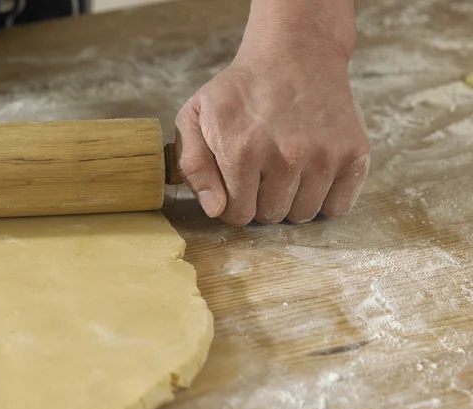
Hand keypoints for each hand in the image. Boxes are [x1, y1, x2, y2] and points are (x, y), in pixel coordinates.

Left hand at [174, 7, 369, 225]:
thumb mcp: (195, 117)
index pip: (237, 215)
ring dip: (292, 201)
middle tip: (263, 171)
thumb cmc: (240, 90)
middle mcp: (286, 156)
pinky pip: (338, 207)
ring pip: (303, 215)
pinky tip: (312, 175)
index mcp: (242, 150)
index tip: (238, 184)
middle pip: (270, 217)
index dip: (234, 204)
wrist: (295, 53)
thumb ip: (193, 166)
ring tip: (286, 170)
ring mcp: (324, 155)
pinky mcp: (354, 153)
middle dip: (261, 201)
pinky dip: (325, 200)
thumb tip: (215, 209)